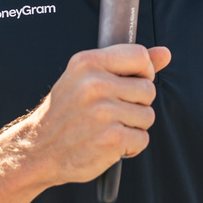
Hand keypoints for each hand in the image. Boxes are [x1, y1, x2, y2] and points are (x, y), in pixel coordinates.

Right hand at [16, 43, 169, 186]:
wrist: (37, 149)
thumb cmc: (65, 113)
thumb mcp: (86, 78)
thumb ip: (127, 64)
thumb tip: (165, 53)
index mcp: (88, 63)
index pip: (140, 55)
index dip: (144, 71)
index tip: (132, 83)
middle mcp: (95, 84)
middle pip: (148, 89)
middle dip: (137, 104)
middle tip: (112, 112)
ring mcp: (103, 112)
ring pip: (148, 116)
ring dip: (133, 127)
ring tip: (109, 128)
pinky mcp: (111, 138)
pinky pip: (142, 139)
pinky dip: (130, 146)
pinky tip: (109, 145)